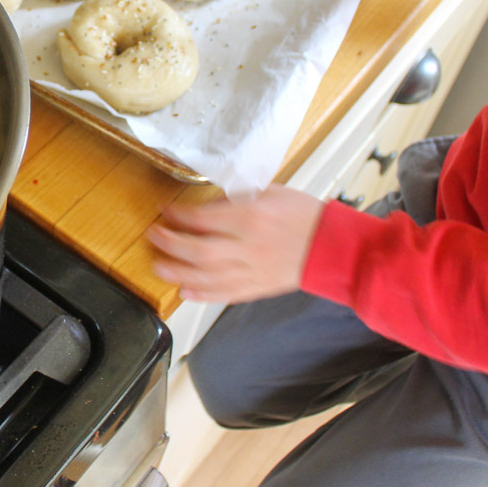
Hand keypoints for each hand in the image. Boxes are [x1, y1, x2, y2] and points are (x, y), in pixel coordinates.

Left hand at [146, 185, 324, 302]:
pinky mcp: (257, 287)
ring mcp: (252, 270)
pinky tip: (184, 291)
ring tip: (158, 266)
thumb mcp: (270, 192)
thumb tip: (207, 206)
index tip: (165, 211)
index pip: (203, 218)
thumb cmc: (305, 216)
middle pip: (198, 251)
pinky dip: (201, 294)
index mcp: (252, 217)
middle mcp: (248, 246)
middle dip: (170, 244)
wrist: (333, 246)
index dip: (178, 215)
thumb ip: (236, 199)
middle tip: (154, 236)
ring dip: (177, 272)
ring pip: (206, 276)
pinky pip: (224, 294)